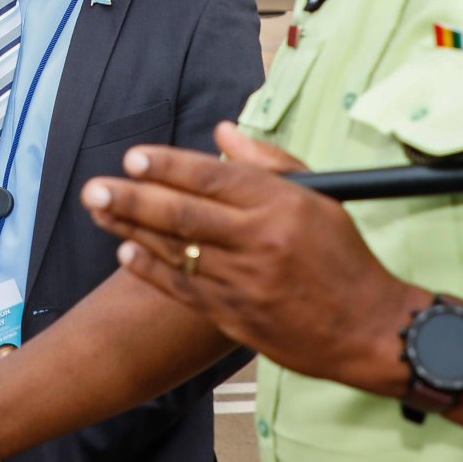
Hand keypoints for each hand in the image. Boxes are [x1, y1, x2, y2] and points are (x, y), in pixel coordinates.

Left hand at [81, 123, 420, 395]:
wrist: (367, 329)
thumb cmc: (344, 257)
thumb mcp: (319, 198)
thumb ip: (268, 161)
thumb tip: (221, 133)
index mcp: (281, 206)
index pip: (212, 178)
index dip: (167, 166)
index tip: (133, 157)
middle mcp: (259, 242)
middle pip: (183, 215)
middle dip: (131, 198)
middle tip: (95, 187)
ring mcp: (244, 282)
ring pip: (176, 251)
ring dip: (130, 230)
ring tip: (99, 212)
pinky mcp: (234, 316)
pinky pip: (182, 289)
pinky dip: (151, 270)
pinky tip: (124, 253)